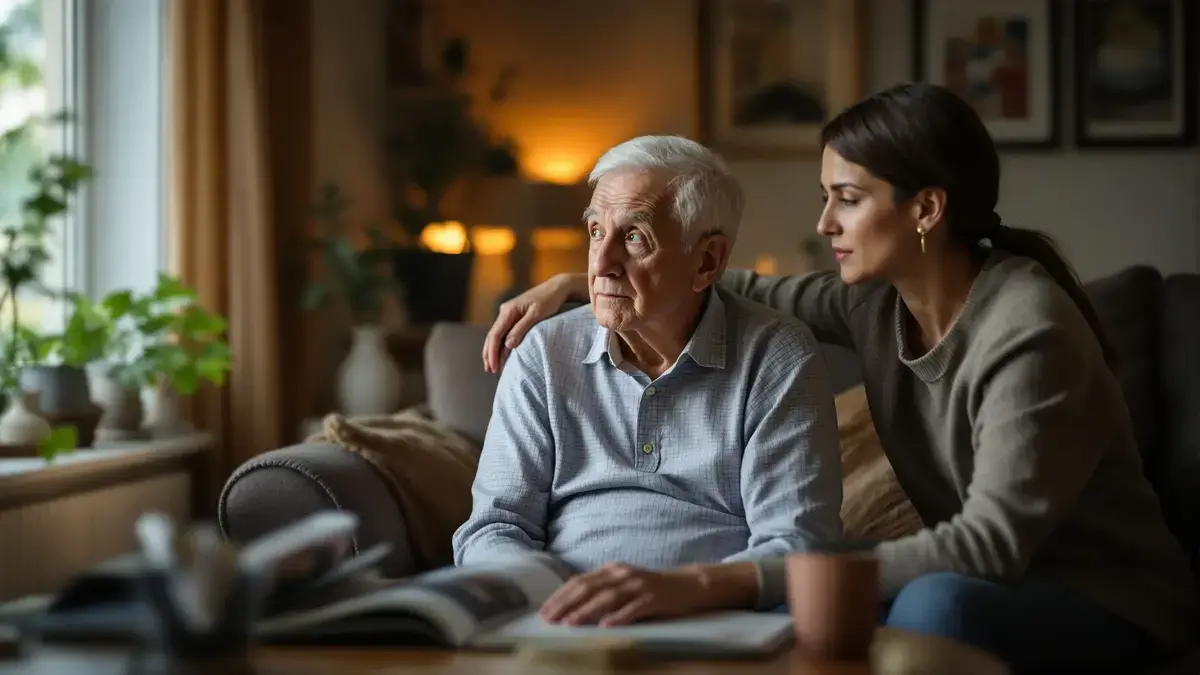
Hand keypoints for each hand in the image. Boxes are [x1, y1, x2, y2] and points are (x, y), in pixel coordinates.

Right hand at [482, 273, 584, 372]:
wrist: (557, 288)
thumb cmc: (549, 300)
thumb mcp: (537, 315)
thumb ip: (521, 329)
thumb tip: (507, 346)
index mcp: (508, 310)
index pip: (495, 335)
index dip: (492, 352)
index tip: (494, 367)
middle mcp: (505, 311)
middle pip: (492, 336)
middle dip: (489, 354)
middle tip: (490, 370)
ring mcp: (508, 313)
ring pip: (496, 334)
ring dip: (493, 350)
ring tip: (492, 366)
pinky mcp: (514, 316)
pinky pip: (504, 332)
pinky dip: (500, 344)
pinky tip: (501, 353)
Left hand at [538, 563, 706, 627]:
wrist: (685, 585)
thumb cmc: (649, 588)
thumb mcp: (622, 584)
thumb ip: (601, 590)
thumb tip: (571, 606)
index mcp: (611, 570)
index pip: (580, 581)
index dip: (561, 596)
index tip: (545, 611)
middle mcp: (622, 573)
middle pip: (589, 587)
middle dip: (567, 603)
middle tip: (550, 619)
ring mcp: (638, 584)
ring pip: (607, 597)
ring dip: (587, 610)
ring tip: (571, 623)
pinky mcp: (653, 597)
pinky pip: (633, 608)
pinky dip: (619, 616)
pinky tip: (606, 626)